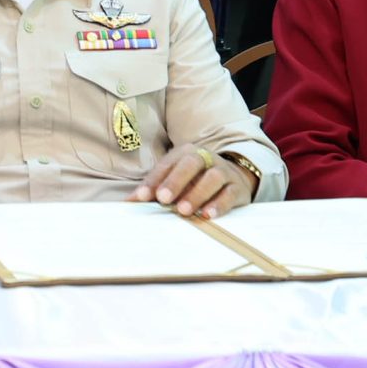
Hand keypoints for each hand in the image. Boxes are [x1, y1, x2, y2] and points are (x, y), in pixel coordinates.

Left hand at [131, 146, 253, 218]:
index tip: (141, 196)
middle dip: (175, 181)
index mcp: (185, 153)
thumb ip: (154, 189)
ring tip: (184, 210)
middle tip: (163, 198)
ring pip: (212, 177)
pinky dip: (219, 204)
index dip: (154, 179)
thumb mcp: (175, 180)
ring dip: (197, 194)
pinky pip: (229, 194)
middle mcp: (205, 158)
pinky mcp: (237, 187)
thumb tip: (128, 203)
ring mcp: (224, 171)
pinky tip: (208, 215)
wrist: (234, 176)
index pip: (167, 164)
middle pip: (191, 164)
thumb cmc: (196, 180)